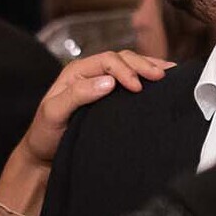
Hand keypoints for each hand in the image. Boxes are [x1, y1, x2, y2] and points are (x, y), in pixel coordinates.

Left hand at [18, 50, 173, 165]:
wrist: (45, 156)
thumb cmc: (46, 134)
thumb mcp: (54, 113)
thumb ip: (77, 95)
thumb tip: (108, 82)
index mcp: (77, 72)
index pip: (108, 61)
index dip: (125, 70)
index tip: (138, 87)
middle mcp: (91, 74)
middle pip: (123, 59)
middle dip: (143, 65)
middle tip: (161, 76)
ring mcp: (102, 85)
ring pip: (130, 67)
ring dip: (149, 67)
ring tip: (170, 72)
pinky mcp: (111, 99)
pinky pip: (131, 82)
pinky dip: (147, 79)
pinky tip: (163, 82)